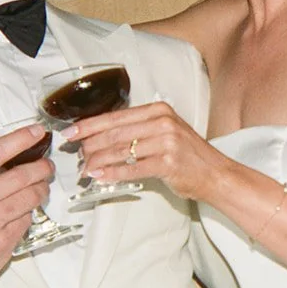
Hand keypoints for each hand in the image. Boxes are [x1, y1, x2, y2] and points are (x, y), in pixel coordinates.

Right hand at [0, 124, 54, 287]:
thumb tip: (12, 159)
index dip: (21, 139)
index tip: (37, 132)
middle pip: (22, 176)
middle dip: (42, 168)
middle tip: (47, 166)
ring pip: (31, 197)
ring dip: (41, 190)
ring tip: (40, 188)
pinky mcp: (3, 242)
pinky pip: (27, 220)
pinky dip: (29, 213)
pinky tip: (22, 213)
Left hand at [66, 101, 224, 201]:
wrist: (216, 174)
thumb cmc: (189, 156)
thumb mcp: (165, 132)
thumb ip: (138, 130)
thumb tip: (102, 138)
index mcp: (158, 110)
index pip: (115, 116)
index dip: (89, 125)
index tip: (71, 132)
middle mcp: (162, 122)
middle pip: (115, 133)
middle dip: (90, 145)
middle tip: (76, 154)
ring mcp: (167, 142)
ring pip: (121, 151)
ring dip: (99, 161)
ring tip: (85, 169)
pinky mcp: (168, 163)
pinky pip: (133, 168)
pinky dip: (114, 174)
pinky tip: (101, 177)